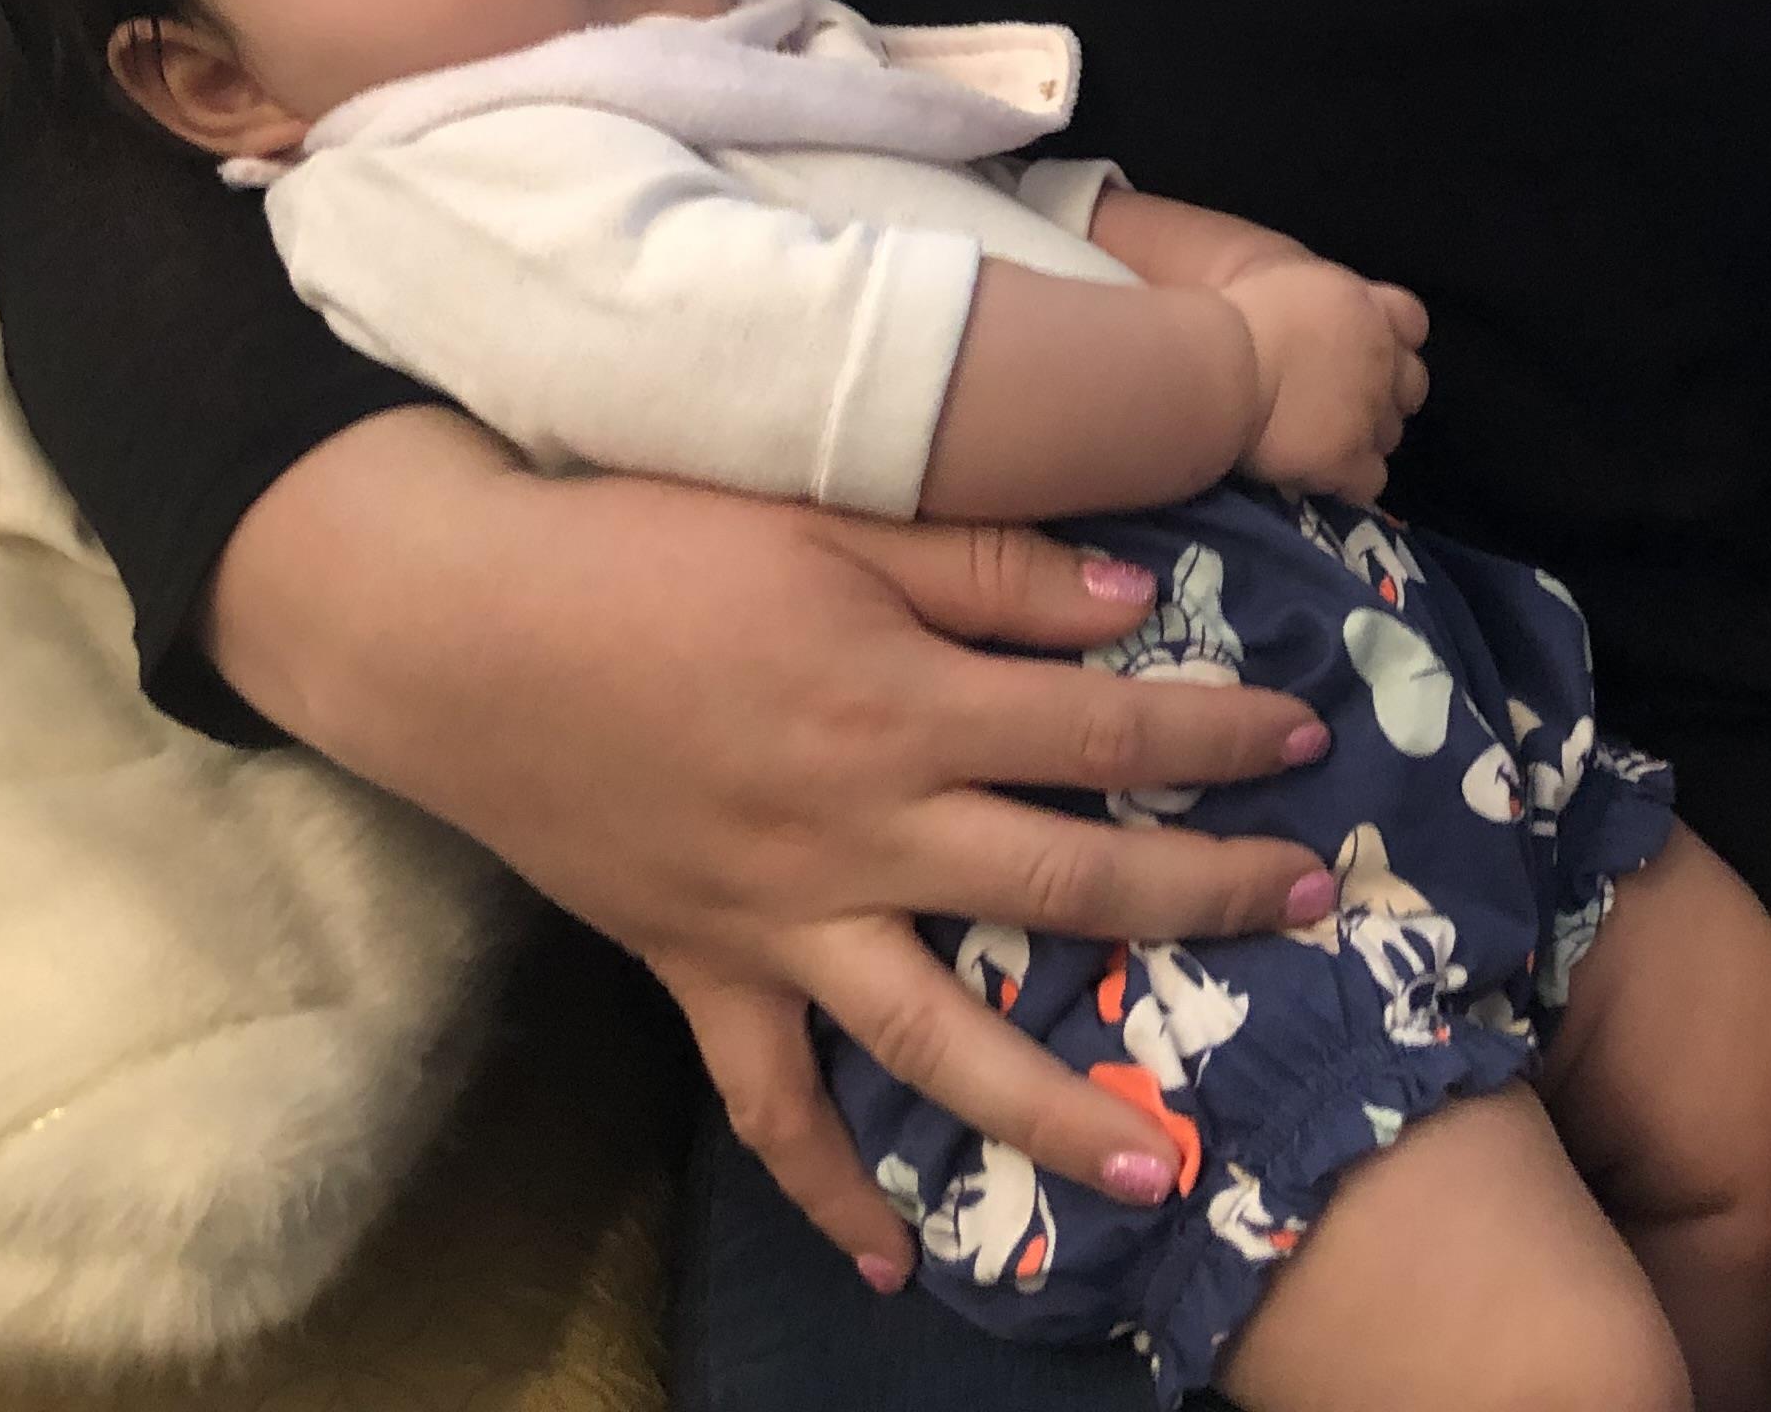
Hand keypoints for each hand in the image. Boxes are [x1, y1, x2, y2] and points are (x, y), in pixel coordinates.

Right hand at [209, 411, 1344, 1281]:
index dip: (1217, 737)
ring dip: (1052, 1110)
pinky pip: (768, 1102)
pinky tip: (895, 1259)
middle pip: (1063, 885)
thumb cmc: (643, 541)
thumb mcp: (827, 509)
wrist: (454, 628)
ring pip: (940, 1038)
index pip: (1103, 734)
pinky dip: (826, 1188)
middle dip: (1202, 902)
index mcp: (900, 704)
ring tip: (1158, 1172)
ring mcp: (779, 918)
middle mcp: (859, 832)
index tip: (1309, 742)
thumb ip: (989, 563)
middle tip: (1316, 912)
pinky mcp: (699, 968)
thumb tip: (1138, 601)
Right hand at [1227, 259, 1429, 501]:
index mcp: (1364, 306)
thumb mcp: (1287, 286)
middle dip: (1386, 395)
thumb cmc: (1234, 315)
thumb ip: (1319, 305)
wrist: (1218, 366)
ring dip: (1364, 438)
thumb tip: (1312, 324)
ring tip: (1323, 443)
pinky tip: (1319, 477)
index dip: (1395, 338)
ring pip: (1391, 435)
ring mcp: (1369, 411)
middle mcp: (1380, 357)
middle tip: (1342, 402)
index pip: (1412, 320)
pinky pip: (1369, 482)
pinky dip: (1349, 482)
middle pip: (1411, 385)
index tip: (1364, 349)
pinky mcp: (1348, 458)